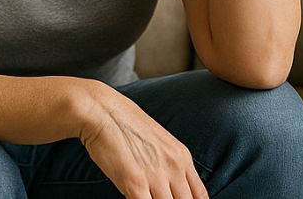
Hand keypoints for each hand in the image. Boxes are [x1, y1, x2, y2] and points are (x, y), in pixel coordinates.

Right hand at [76, 81, 207, 198]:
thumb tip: (170, 189)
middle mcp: (174, 167)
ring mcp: (156, 176)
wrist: (103, 111)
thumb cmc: (125, 126)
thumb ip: (168, 166)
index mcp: (182, 158)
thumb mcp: (159, 144)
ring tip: (144, 198)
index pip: (200, 196)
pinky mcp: (134, 182)